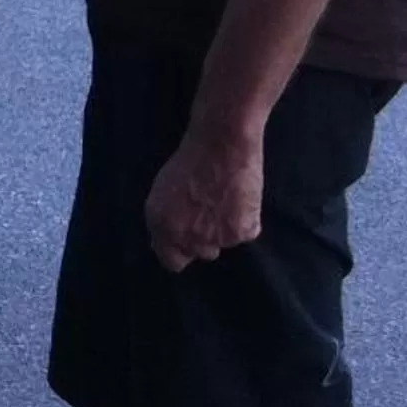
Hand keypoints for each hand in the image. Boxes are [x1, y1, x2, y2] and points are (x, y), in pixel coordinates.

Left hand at [144, 123, 263, 273]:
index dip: (178, 250)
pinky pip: (244, 234)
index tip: (183, 237)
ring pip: (223, 244)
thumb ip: (163, 221)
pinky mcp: (244, 232)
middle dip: (201, 238)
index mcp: (164, 227)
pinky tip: (239, 200)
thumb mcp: (161, 191)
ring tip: (222, 199)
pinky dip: (243, 221)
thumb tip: (164, 243)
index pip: (171, 262)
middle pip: (200, 253)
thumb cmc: (188, 161)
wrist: (222, 144)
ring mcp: (218, 238)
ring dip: (223, 229)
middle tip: (205, 211)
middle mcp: (189, 238)